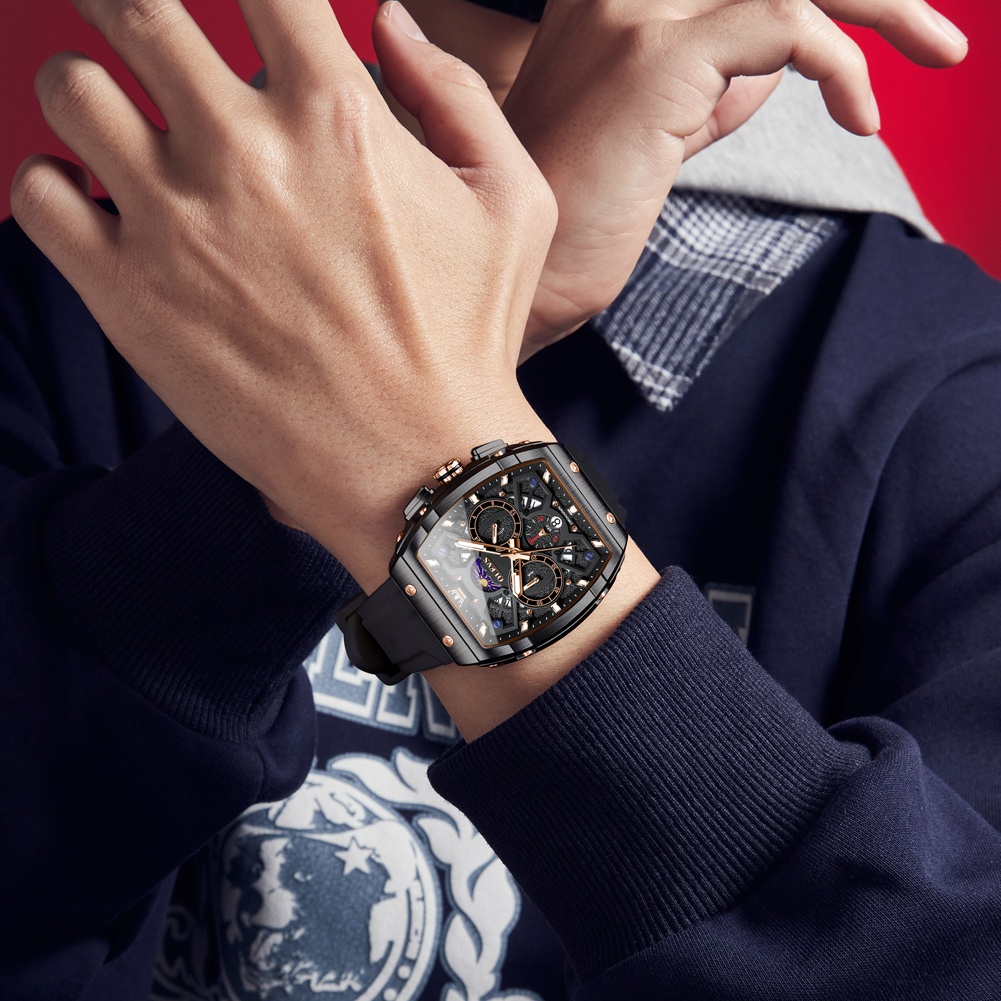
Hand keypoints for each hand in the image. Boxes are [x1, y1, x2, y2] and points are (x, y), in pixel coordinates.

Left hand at [10, 0, 556, 590]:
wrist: (415, 465)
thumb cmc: (468, 339)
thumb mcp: (516, 204)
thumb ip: (458, 92)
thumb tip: (389, 21)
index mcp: (337, 114)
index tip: (239, 5)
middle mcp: (244, 151)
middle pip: (135, 4)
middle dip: (129, 3)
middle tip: (143, 28)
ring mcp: (176, 224)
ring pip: (68, 88)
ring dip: (85, 88)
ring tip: (114, 121)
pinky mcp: (129, 299)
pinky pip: (37, 197)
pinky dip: (52, 186)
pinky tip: (96, 205)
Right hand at [502, 0, 968, 354]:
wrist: (530, 271)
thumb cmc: (590, 213)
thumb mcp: (665, 125)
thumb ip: (718, 75)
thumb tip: (788, 51)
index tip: (875, 15)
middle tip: (937, 36)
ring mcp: (630, 12)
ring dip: (882, 6)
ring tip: (933, 52)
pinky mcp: (653, 60)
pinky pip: (784, 24)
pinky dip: (841, 64)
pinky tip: (857, 115)